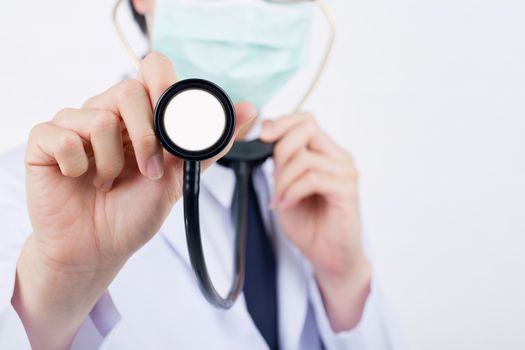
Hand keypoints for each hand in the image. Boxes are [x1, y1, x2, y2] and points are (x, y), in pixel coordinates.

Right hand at [13, 52, 255, 349]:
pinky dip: (78, 165)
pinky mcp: (45, 142)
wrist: (100, 249)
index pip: (152, 70)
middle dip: (146, 137)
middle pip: (127, 89)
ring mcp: (73, 125)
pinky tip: (81, 179)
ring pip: (96, 116)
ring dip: (112, 161)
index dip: (163, 84)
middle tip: (149, 170)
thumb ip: (209, 144)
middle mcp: (106, 112)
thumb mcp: (179, 177)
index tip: (172, 114)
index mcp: (138, 116)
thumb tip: (249, 110)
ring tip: (110, 182)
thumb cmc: (135, 212)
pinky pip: (61, 136)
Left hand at [260, 112, 370, 331]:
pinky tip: (287, 204)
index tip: (263, 136)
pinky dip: (293, 191)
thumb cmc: (309, 223)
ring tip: (280, 198)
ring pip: (305, 157)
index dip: (282, 123)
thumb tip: (269, 138)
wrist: (328, 256)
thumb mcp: (285, 187)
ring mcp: (346, 172)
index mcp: (325, 153)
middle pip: (307, 129)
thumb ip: (280, 163)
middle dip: (281, 151)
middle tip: (274, 177)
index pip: (306, 120)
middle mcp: (338, 158)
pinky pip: (313, 178)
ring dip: (284, 180)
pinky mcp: (347, 189)